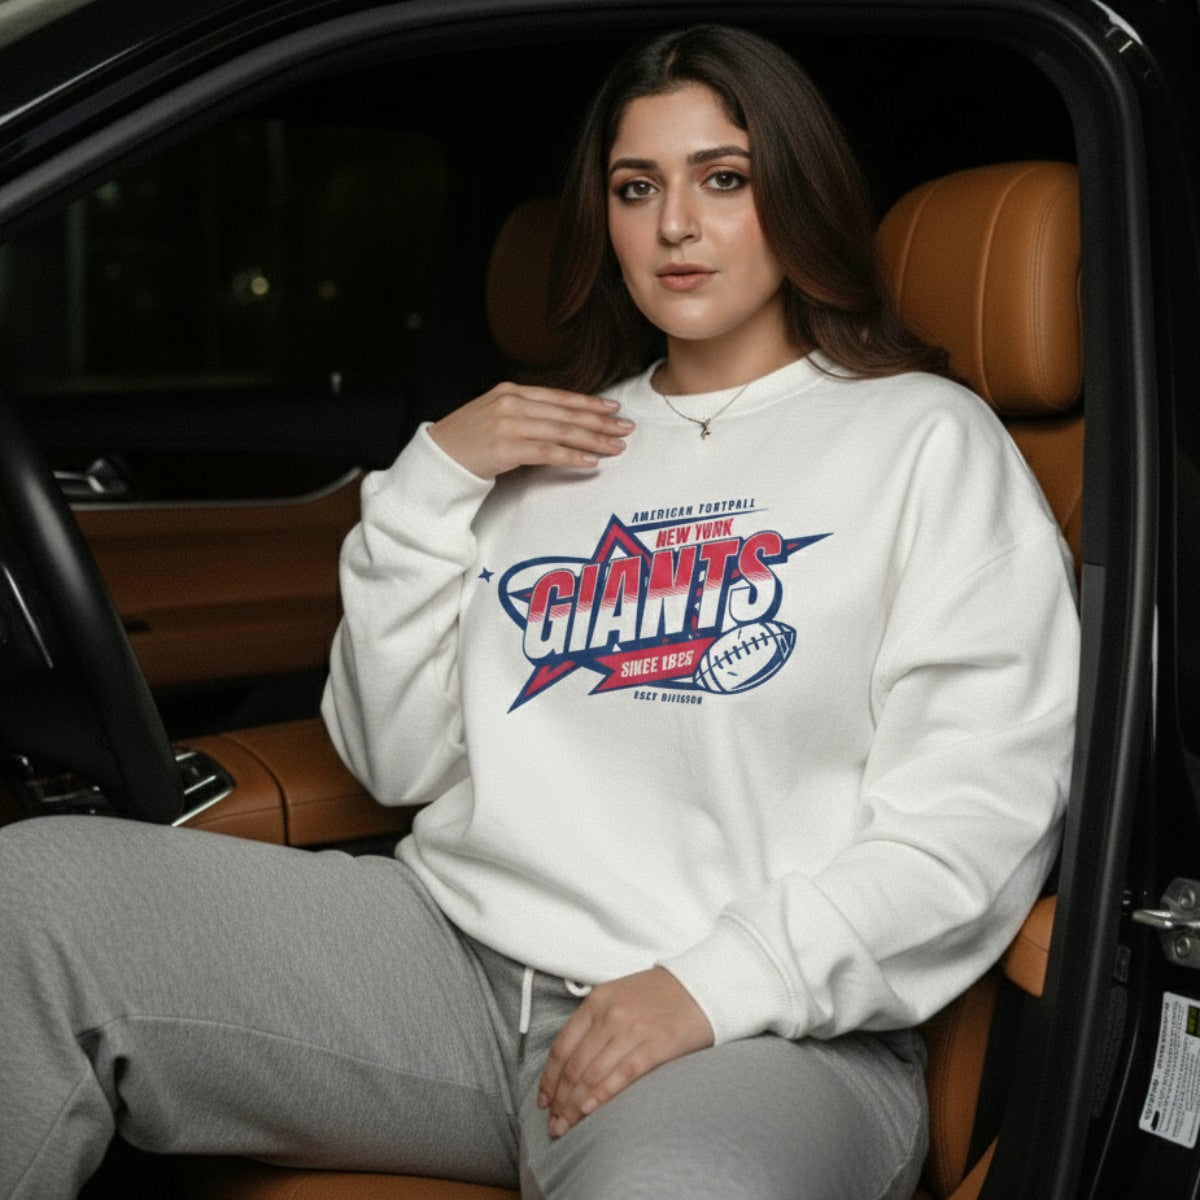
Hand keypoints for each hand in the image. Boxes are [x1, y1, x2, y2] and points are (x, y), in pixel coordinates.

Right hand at [429, 382, 633, 478]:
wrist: (436, 459)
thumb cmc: (465, 441)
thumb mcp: (493, 415)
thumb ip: (523, 413)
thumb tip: (557, 422)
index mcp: (511, 391)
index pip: (559, 396)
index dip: (589, 402)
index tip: (613, 408)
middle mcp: (512, 403)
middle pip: (566, 413)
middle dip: (600, 421)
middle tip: (627, 428)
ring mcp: (510, 424)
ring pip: (562, 432)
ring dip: (594, 440)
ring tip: (616, 447)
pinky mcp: (507, 448)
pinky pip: (548, 453)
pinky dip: (572, 456)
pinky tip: (591, 461)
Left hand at [537, 967, 713, 1137]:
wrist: (702, 987)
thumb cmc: (659, 996)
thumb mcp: (618, 997)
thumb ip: (594, 1022)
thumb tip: (569, 1063)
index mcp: (597, 1001)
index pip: (561, 1047)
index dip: (548, 1080)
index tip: (544, 1102)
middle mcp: (610, 1014)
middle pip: (574, 1066)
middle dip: (560, 1101)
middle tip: (554, 1125)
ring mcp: (633, 1029)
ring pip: (592, 1074)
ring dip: (575, 1106)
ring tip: (567, 1127)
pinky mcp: (656, 1045)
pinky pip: (622, 1075)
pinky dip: (601, 1096)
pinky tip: (589, 1112)